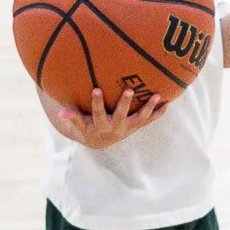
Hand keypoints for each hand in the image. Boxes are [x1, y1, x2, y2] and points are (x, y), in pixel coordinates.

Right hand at [41, 84, 165, 148]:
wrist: (102, 141)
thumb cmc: (89, 127)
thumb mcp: (80, 124)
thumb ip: (73, 117)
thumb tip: (61, 112)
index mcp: (101, 125)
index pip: (98, 113)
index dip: (97, 102)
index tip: (96, 88)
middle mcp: (116, 127)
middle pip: (121, 116)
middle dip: (125, 104)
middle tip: (129, 90)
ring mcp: (129, 127)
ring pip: (140, 119)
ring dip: (149, 108)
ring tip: (157, 95)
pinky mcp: (137, 126)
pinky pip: (150, 120)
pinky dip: (159, 113)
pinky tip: (168, 102)